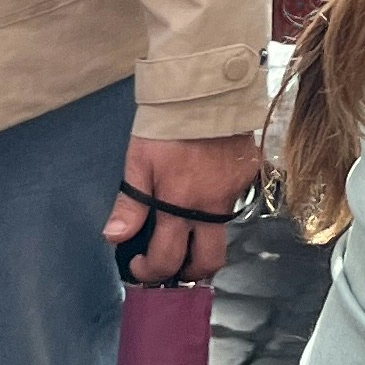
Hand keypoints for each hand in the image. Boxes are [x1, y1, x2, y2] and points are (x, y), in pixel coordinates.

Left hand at [106, 130, 263, 286]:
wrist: (206, 90)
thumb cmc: (166, 126)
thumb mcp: (139, 162)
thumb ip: (130, 205)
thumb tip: (114, 238)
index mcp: (179, 206)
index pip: (168, 259)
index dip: (151, 272)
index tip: (142, 267)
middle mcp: (211, 208)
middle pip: (209, 261)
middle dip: (190, 273)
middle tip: (174, 265)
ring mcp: (235, 193)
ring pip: (223, 234)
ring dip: (204, 241)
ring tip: (187, 230)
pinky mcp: (250, 176)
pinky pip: (236, 202)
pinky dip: (219, 205)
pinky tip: (207, 188)